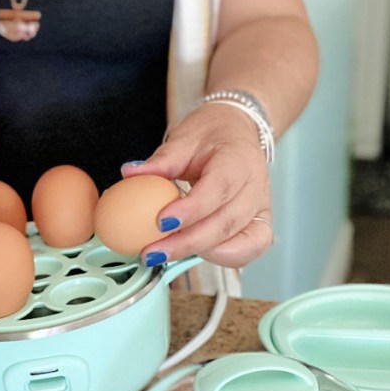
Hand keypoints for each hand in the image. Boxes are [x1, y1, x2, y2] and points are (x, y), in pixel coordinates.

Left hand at [121, 102, 273, 268]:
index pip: (218, 189)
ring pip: (236, 241)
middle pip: (225, 223)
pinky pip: (249, 249)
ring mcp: (260, 208)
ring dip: (198, 252)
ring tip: (163, 254)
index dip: (191, 210)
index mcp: (238, 160)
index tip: (160, 222)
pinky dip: (222, 258)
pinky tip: (192, 255)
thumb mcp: (186, 138)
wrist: (239, 132)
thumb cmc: (213, 135)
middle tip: (151, 252)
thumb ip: (161, 160)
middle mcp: (255, 187)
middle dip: (186, 243)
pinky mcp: (260, 223)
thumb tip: (129, 173)